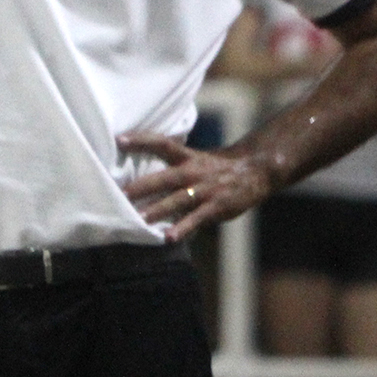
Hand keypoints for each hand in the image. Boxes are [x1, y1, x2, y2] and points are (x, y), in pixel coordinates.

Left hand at [118, 134, 276, 242]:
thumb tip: (144, 174)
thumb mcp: (197, 159)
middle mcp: (194, 171)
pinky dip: (183, 228)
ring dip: (157, 210)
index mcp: (188, 157)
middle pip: (165, 177)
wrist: (256, 170)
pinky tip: (168, 237)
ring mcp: (205, 190)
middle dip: (142, 187)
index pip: (162, 143)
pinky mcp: (216, 206)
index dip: (142, 140)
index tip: (120, 139)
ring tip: (138, 219)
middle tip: (121, 194)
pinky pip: (196, 219)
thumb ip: (174, 166)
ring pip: (177, 200)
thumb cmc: (219, 168)